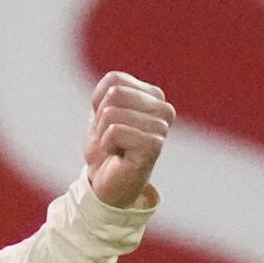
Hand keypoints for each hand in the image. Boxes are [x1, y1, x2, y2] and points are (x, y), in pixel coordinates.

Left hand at [84, 71, 173, 208]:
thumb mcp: (101, 110)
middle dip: (101, 117)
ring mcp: (161, 128)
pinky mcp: (154, 146)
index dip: (99, 102)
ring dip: (104, 134)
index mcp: (154, 96)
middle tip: (111, 137)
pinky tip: (119, 156)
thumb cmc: (105, 147)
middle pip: (114, 93)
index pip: (114, 80)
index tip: (108, 123)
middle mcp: (163, 109)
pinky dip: (107, 144)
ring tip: (116, 148)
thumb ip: (109, 90)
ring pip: (113, 113)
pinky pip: (115, 131)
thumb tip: (114, 87)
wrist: (103, 183)